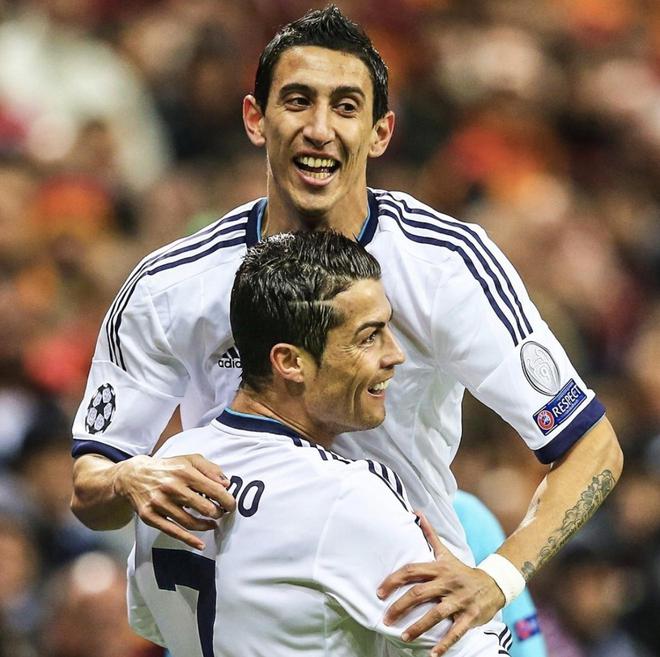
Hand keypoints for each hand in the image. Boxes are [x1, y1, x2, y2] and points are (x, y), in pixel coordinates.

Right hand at [114, 454, 235, 549]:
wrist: (134, 476)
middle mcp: (172, 487)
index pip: (214, 489)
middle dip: (218, 513)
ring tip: (213, 524)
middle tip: (221, 513)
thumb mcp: (190, 460)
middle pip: (204, 508)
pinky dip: (189, 540)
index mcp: (184, 472)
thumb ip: (210, 469)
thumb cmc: (168, 468)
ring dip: (206, 526)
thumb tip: (226, 484)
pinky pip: (173, 532)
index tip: (231, 505)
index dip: (227, 500)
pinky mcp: (150, 516)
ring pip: (190, 522)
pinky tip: (200, 544)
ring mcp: (160, 503)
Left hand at [378, 512, 504, 655]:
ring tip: (403, 637)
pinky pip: (456, 631)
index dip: (394, 580)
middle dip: (400, 606)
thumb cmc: (461, 570)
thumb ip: (429, 534)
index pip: (411, 571)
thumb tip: (416, 512)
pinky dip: (444, 643)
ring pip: (436, 613)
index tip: (379, 592)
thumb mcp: (446, 552)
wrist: (493, 583)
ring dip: (418, 626)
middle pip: (419, 593)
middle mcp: (447, 582)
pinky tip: (433, 654)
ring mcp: (459, 599)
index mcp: (438, 568)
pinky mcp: (470, 615)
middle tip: (386, 618)